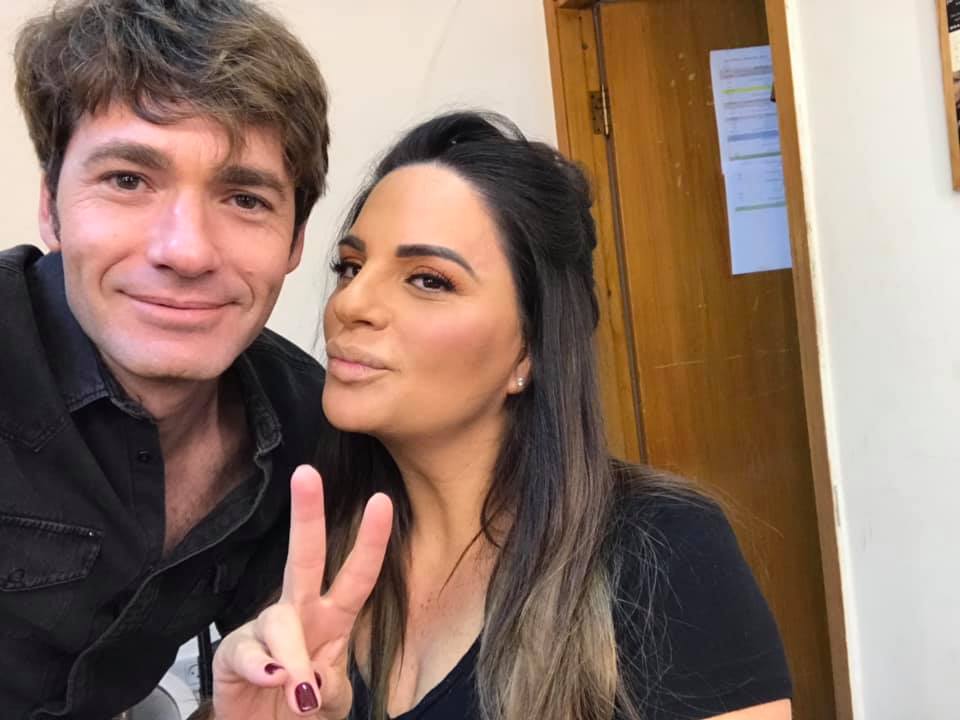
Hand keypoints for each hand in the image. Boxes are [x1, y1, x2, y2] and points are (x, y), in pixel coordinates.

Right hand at [211, 465, 392, 718]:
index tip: (382, 501)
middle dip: (308, 515)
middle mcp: (298, 614)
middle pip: (305, 558)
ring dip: (294, 655)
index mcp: (332, 618)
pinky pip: (245, 651)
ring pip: (279, 620)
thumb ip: (333, 687)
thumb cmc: (302, 707)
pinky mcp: (232, 653)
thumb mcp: (332, 700)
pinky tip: (273, 677)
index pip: (357, 576)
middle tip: (307, 474)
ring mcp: (263, 632)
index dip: (371, 541)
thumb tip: (317, 679)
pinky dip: (263, 666)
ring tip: (302, 693)